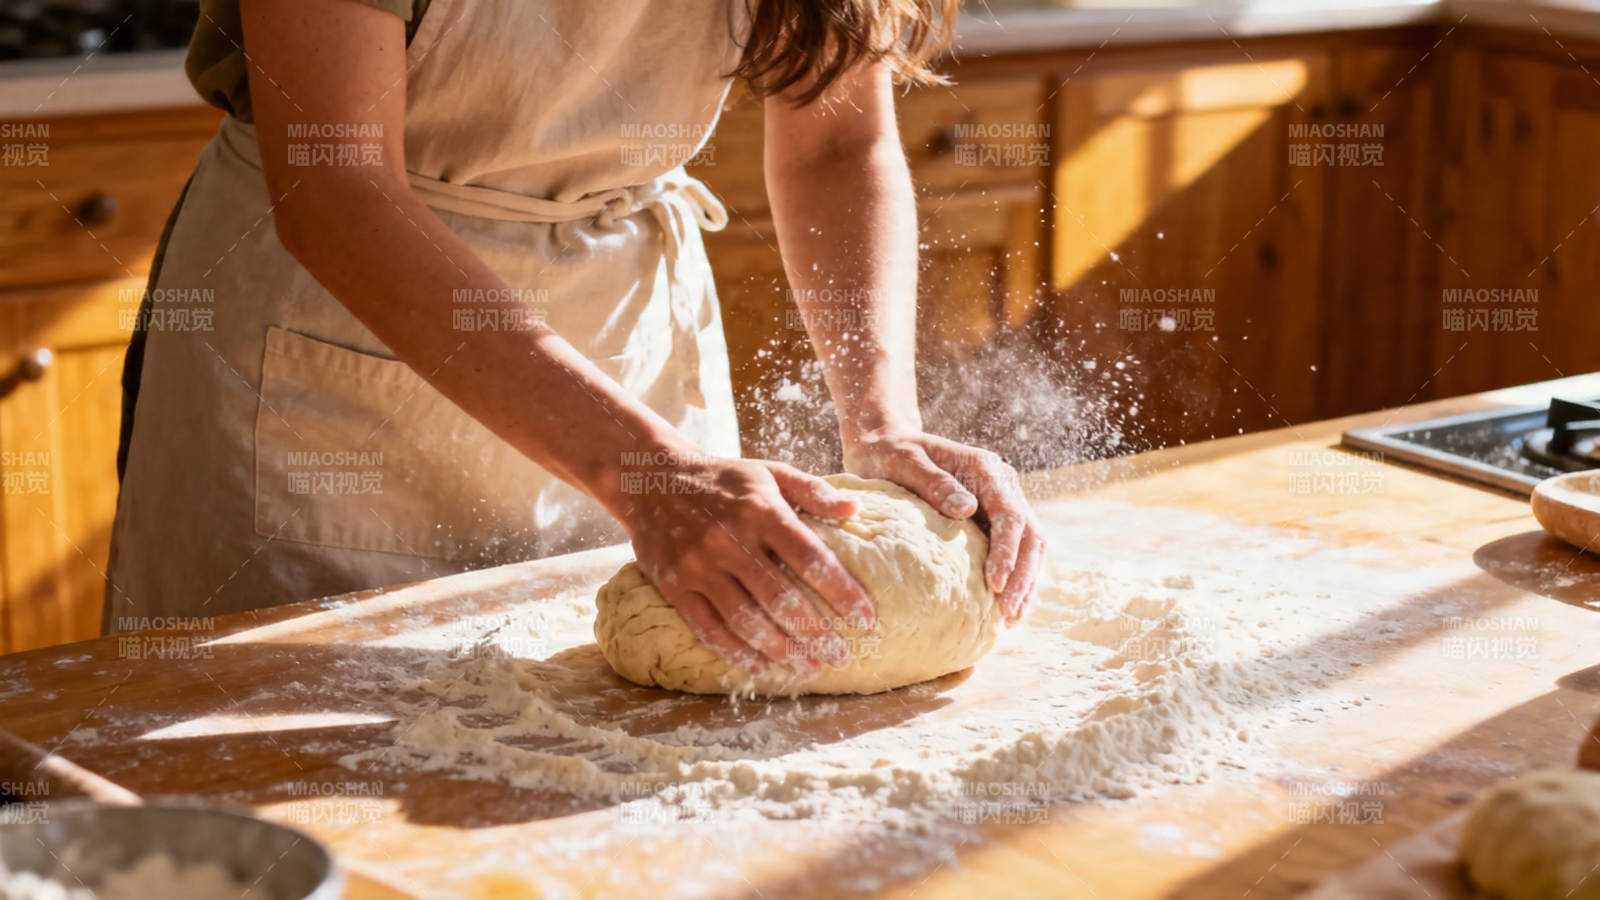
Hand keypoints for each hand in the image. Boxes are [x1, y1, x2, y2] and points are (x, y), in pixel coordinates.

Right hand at [613, 455, 875, 677]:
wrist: (651, 478)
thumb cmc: (724, 479)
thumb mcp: (770, 472)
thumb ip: (813, 491)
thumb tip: (856, 509)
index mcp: (762, 510)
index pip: (811, 559)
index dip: (842, 593)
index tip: (866, 620)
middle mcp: (730, 539)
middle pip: (781, 598)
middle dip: (816, 634)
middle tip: (841, 658)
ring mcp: (699, 565)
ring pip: (746, 620)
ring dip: (781, 650)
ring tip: (808, 669)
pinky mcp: (674, 585)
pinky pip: (709, 628)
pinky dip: (737, 653)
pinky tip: (762, 668)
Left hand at [842, 430, 1042, 622]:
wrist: (886, 445)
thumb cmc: (890, 453)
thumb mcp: (905, 462)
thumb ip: (934, 482)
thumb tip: (967, 509)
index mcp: (987, 470)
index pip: (1010, 515)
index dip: (1007, 552)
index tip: (996, 584)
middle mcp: (1002, 486)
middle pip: (1030, 535)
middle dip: (1023, 576)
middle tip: (1009, 614)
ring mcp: (999, 505)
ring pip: (1029, 547)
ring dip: (1024, 583)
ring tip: (1011, 619)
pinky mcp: (990, 521)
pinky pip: (1012, 552)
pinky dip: (1013, 579)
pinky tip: (1003, 608)